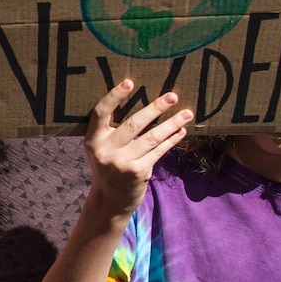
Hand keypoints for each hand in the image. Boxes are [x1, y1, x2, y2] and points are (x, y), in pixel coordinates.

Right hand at [84, 80, 192, 216]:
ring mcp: (123, 162)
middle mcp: (106, 150)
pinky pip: (159, 151)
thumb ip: (111, 130)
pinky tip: (181, 131)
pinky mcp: (139, 172)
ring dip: (171, 124)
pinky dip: (171, 140)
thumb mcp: (101, 148)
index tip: (130, 81)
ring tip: (187, 113)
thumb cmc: (108, 166)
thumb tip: (140, 101)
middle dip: (155, 108)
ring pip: (152, 138)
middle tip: (172, 96)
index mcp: (93, 139)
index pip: (101, 112)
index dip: (114, 96)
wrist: (110, 200)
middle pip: (133, 124)